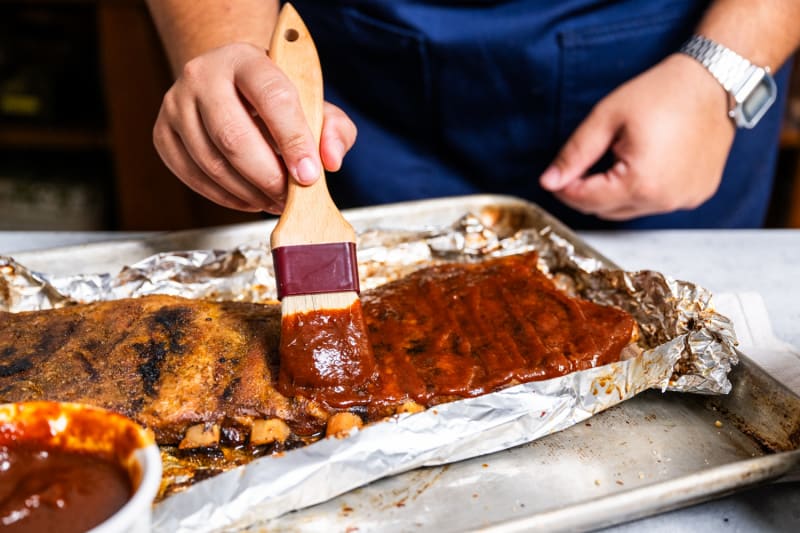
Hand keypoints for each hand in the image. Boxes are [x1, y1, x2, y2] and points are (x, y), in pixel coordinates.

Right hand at [153, 42, 356, 213]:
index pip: (272, 98)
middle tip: (290, 196)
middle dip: (268, 177)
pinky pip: (193, 177)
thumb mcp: (313, 103)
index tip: (309, 175)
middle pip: (234, 137)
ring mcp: (176, 104)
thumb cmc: (275, 98)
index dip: (293, 141)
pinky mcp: (163, 134)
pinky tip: (249, 198)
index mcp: (246, 59)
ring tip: (274, 199)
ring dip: (249, 192)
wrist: (230, 86)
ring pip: (212, 163)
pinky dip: (225, 197)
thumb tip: (331, 160)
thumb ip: (334, 129)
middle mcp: (203, 75)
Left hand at [540, 54, 734, 219]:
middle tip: (585, 164)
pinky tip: (645, 163)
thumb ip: (575, 154)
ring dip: (615, 193)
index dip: (565, 189)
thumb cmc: (663, 93)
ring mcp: (685, 200)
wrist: (715, 81)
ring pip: (630, 210)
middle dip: (588, 192)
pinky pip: (656, 202)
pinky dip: (642, 190)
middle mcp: (665, 200)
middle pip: (606, 210)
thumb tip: (549, 181)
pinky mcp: (697, 195)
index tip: (554, 177)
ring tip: (619, 157)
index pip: (586, 201)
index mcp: (640, 183)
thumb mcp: (607, 118)